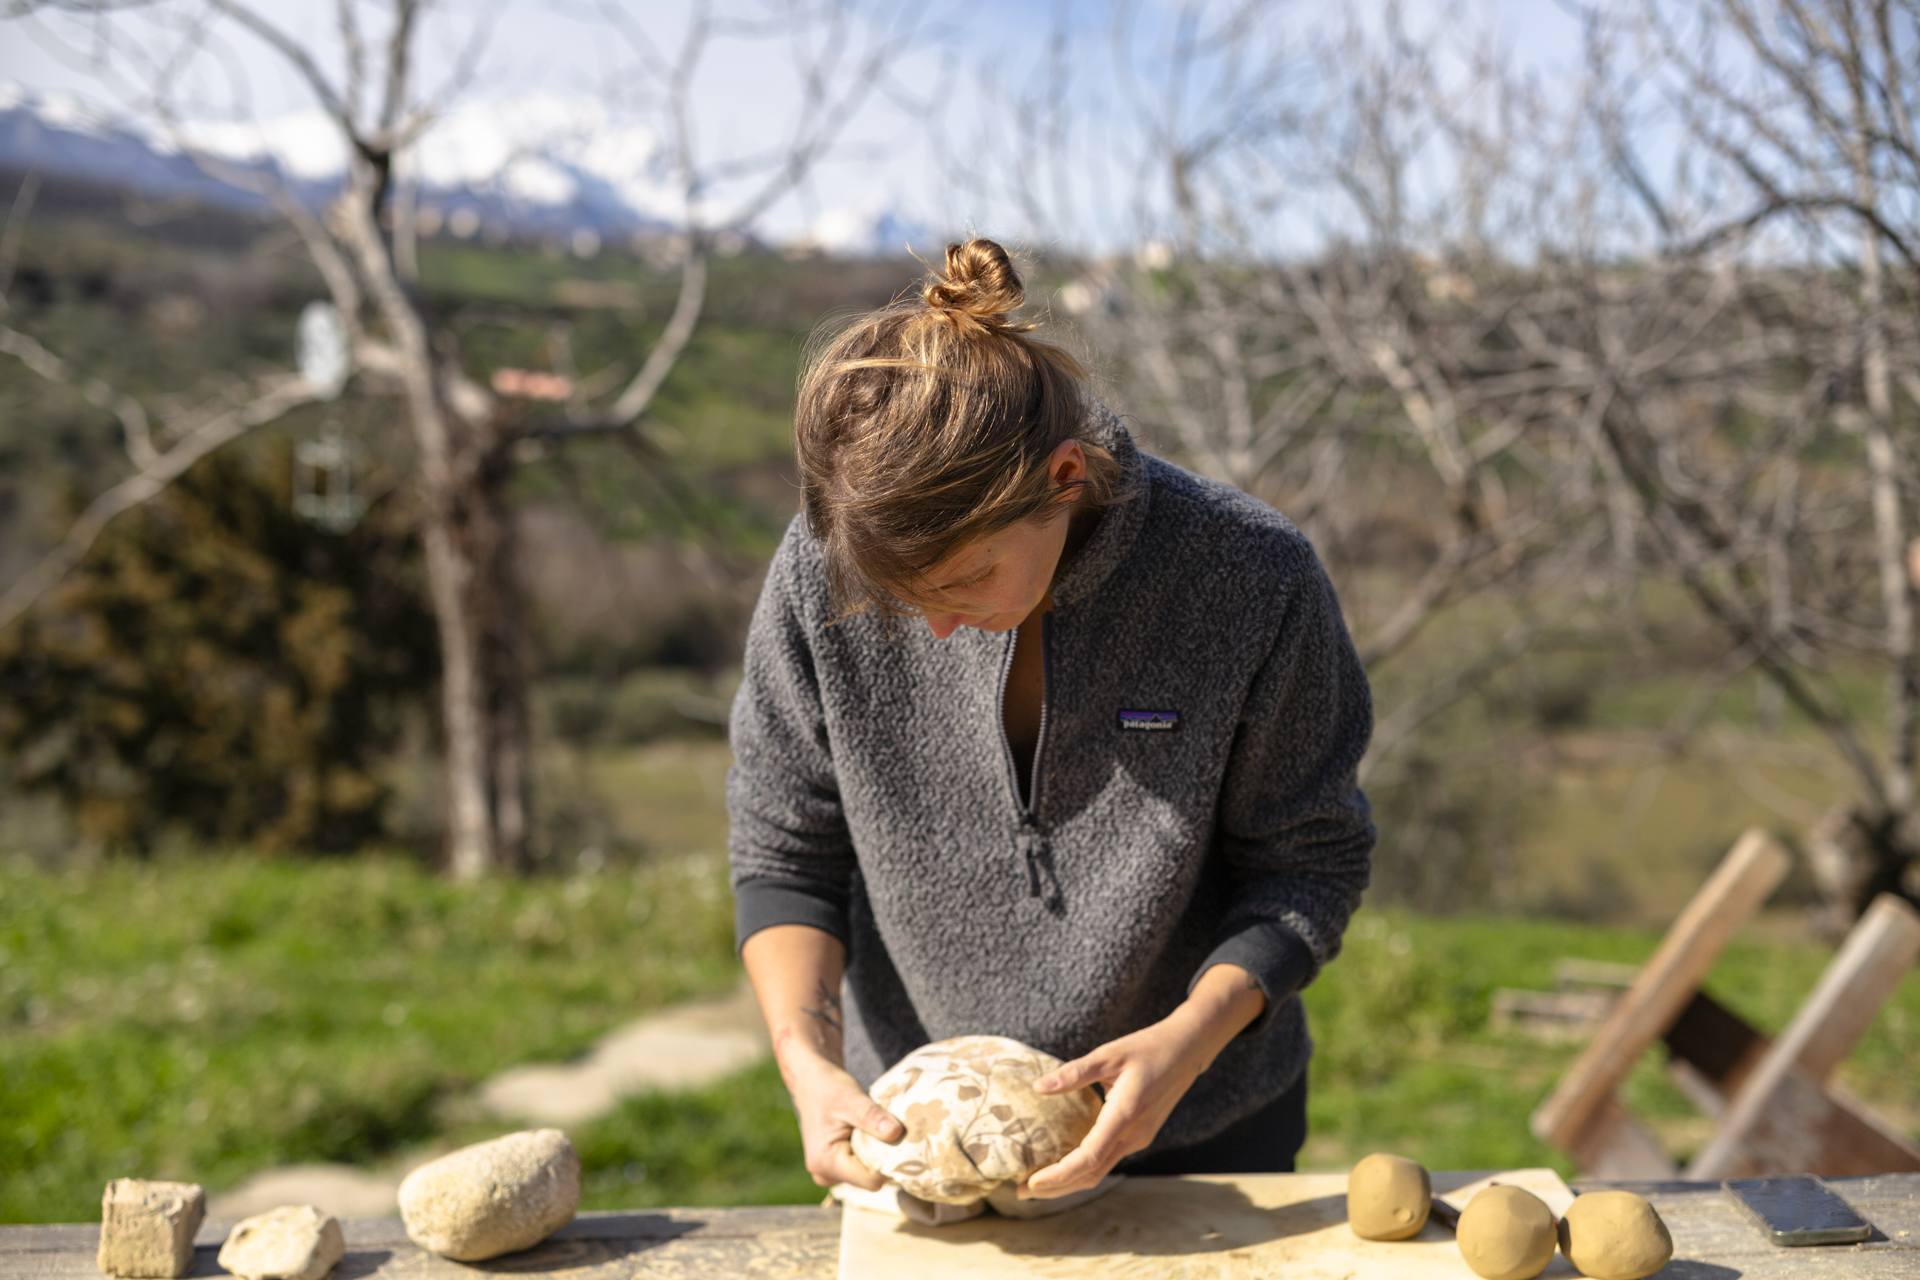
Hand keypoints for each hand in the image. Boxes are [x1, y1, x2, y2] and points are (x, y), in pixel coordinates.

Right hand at [776, 1038, 904, 1189]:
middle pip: (869, 1179)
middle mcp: (824, 1174)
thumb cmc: (829, 1089)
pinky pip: (860, 1167)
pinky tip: (867, 1134)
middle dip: (883, 1158)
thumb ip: (872, 1117)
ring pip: (866, 1174)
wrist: (812, 1083)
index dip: (889, 1162)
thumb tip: (896, 1133)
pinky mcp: (834, 1168)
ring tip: (875, 1129)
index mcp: (825, 1162)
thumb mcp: (851, 1098)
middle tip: (890, 1131)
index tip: (902, 1141)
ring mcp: (828, 1173)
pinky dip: (868, 1152)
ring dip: (876, 1154)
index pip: (870, 1179)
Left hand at [1017, 1019, 1210, 1197]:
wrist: (1187, 1051)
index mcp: (1125, 1115)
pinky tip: (1064, 1163)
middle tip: (1020, 1191)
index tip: (1031, 1181)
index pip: (1089, 1158)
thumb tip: (1038, 1087)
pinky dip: (1083, 1169)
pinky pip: (1108, 1160)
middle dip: (1056, 1188)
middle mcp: (1134, 1135)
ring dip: (1069, 1182)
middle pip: (1091, 1174)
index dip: (1059, 1174)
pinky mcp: (1139, 1135)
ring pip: (1100, 1171)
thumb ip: (1074, 1072)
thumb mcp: (1109, 1054)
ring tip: (1036, 1184)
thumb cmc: (1148, 1048)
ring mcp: (1138, 1138)